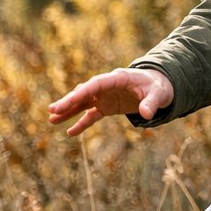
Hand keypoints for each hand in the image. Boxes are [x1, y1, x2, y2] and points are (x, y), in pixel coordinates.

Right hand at [48, 67, 174, 136]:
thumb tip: (146, 115)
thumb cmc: (159, 87)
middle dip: (69, 101)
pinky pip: (90, 115)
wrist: (159, 88)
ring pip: (82, 103)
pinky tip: (69, 132)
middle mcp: (107, 87)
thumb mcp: (159, 94)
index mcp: (117, 78)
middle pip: (84, 93)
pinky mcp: (106, 107)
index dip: (82, 92)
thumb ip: (151, 103)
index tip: (68, 100)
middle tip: (52, 110)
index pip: (95, 84)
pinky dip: (80, 124)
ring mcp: (105, 97)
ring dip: (68, 111)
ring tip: (51, 119)